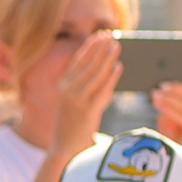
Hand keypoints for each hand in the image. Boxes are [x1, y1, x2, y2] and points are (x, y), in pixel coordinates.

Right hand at [52, 29, 122, 160]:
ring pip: (95, 74)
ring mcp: (77, 100)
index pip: (78, 61)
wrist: (66, 146)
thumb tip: (111, 67)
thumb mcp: (79, 100)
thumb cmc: (76, 122)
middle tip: (112, 35)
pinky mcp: (87, 110)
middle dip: (100, 48)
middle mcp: (67, 90)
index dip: (89, 47)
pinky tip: (119, 67)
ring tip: (117, 46)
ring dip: (107, 58)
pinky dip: (111, 77)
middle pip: (87, 64)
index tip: (100, 35)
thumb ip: (92, 84)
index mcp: (63, 85)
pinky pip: (102, 89)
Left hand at [151, 48, 181, 149]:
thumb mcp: (169, 112)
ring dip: (168, 98)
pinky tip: (157, 102)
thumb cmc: (171, 135)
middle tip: (159, 85)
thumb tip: (158, 89)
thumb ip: (169, 100)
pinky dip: (168, 107)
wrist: (176, 159)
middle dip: (175, 87)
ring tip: (154, 94)